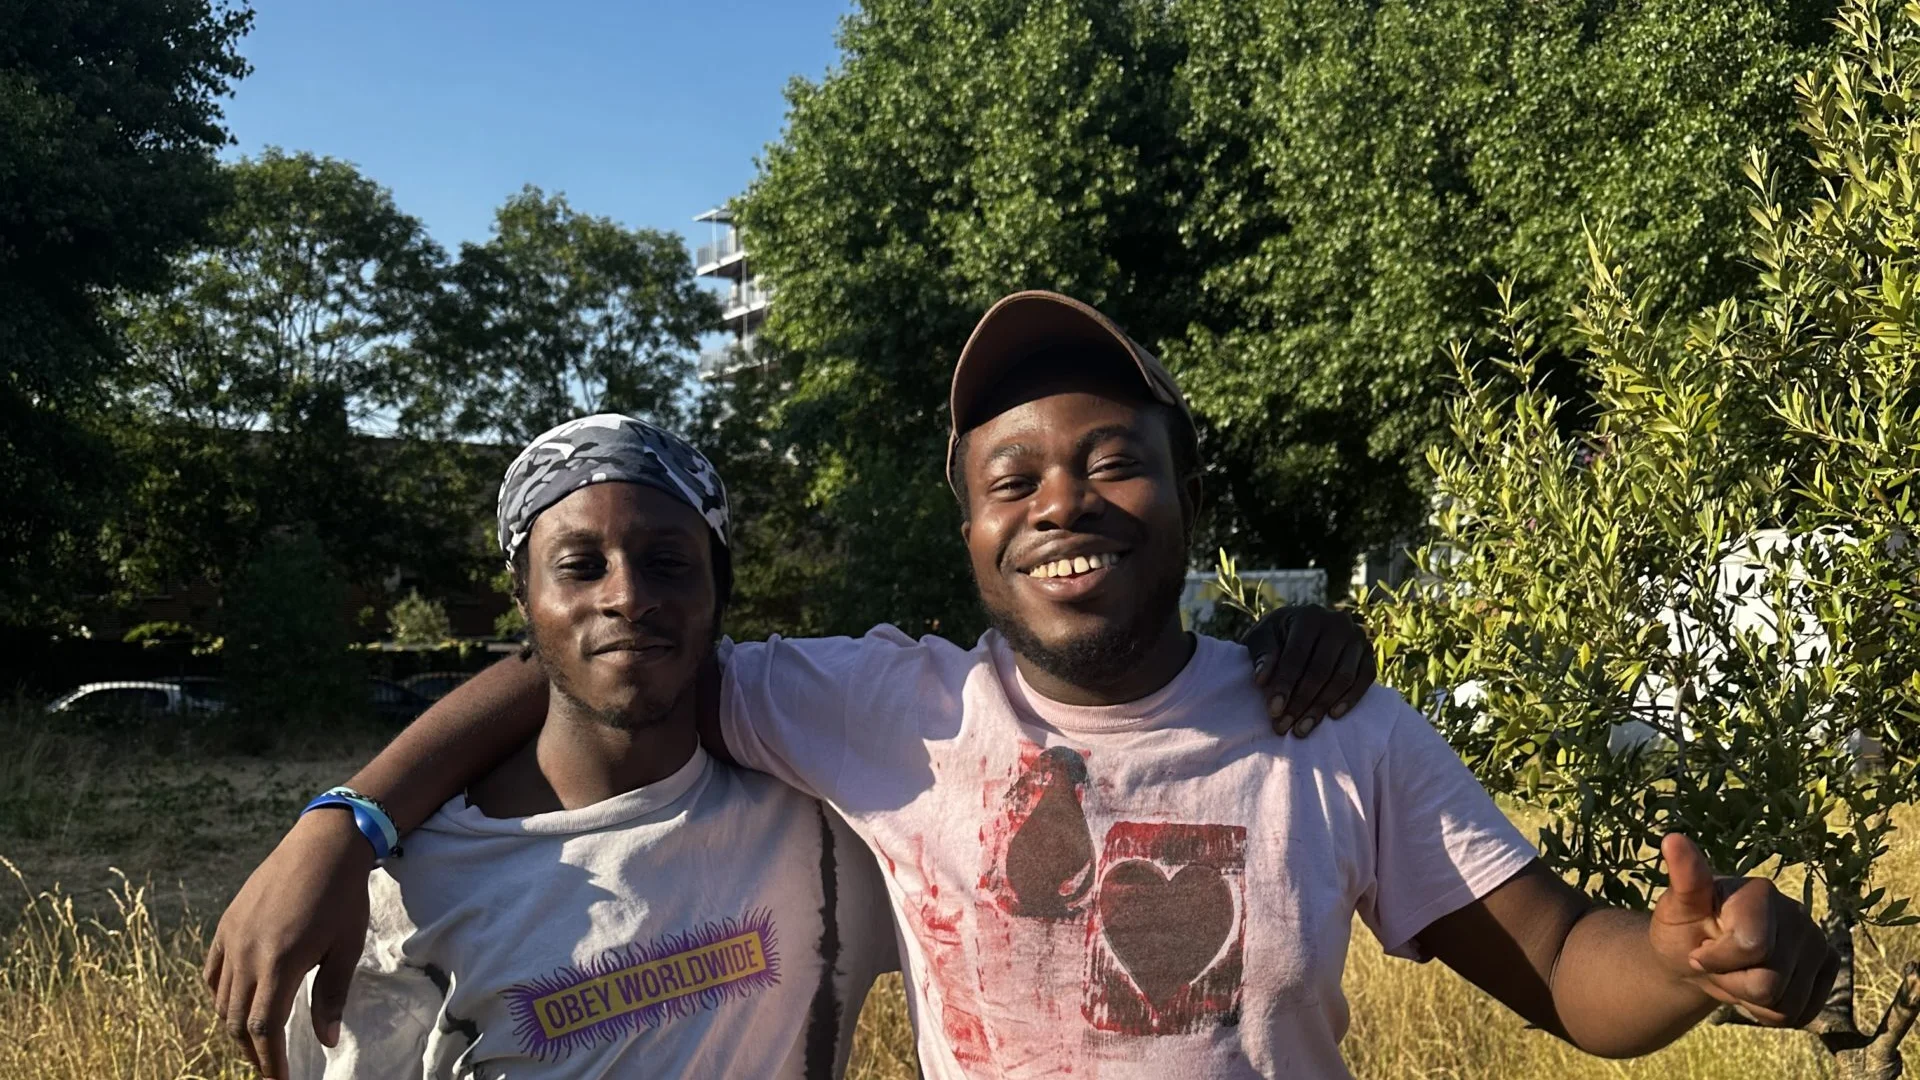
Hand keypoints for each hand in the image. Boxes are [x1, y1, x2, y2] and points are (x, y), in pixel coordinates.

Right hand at [204, 811, 375, 1077]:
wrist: (323, 846)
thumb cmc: (343, 897)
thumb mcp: (346, 948)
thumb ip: (331, 996)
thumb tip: (327, 1041)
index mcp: (279, 963)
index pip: (264, 1028)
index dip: (270, 1062)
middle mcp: (247, 954)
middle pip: (236, 1020)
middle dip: (252, 1052)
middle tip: (270, 1069)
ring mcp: (231, 938)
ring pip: (221, 999)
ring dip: (235, 1026)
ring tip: (256, 1042)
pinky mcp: (226, 924)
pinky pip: (212, 972)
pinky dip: (220, 995)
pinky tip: (235, 1004)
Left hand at [1243, 604, 1375, 736]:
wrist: (1300, 629)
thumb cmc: (1277, 636)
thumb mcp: (1262, 637)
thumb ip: (1261, 654)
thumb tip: (1262, 679)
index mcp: (1308, 616)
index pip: (1297, 655)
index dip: (1285, 685)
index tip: (1273, 711)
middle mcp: (1337, 622)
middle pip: (1321, 670)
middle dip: (1301, 701)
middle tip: (1283, 726)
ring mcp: (1357, 637)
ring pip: (1343, 678)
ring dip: (1322, 706)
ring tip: (1301, 729)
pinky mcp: (1369, 653)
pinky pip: (1365, 679)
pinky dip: (1351, 699)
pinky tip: (1332, 716)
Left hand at [1649, 833, 1839, 1027]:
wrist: (1700, 955)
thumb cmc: (1686, 928)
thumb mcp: (1675, 908)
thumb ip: (1683, 880)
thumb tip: (1673, 839)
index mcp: (1759, 892)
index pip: (1751, 947)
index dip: (1716, 961)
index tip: (1698, 950)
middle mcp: (1797, 912)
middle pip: (1768, 984)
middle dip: (1732, 983)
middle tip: (1717, 963)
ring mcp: (1817, 940)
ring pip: (1786, 1003)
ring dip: (1750, 1000)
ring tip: (1736, 973)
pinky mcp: (1828, 966)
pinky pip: (1802, 1012)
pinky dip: (1772, 1011)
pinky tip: (1756, 986)